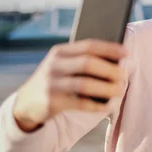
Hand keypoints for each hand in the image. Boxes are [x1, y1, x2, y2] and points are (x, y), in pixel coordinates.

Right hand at [12, 39, 128, 131]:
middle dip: (110, 69)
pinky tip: (108, 106)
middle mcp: (54, 65)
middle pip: (87, 63)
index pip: (88, 45)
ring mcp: (51, 84)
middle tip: (124, 75)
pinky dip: (96, 105)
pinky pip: (79, 103)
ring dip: (106, 88)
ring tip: (120, 90)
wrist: (25, 104)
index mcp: (60, 52)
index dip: (109, 48)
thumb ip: (82, 61)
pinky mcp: (51, 102)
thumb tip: (118, 62)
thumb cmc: (56, 82)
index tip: (126, 53)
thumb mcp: (63, 66)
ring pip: (84, 84)